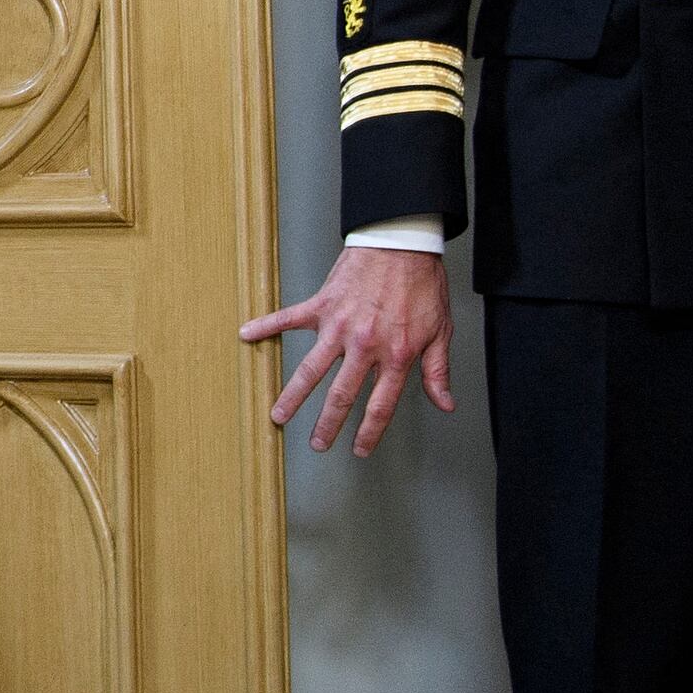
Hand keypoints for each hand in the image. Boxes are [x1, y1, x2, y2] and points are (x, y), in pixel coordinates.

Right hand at [239, 244, 452, 458]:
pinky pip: (290, 318)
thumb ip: (437, 370)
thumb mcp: (440, 331)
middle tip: (317, 443)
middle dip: (327, 425)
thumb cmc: (423, 284)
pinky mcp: (323, 304)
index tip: (359, 449)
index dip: (369, 432)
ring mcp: (339, 326)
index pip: (380, 405)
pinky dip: (266, 326)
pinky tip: (246, 335)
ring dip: (293, 396)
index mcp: (395, 356)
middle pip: (341, 395)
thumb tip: (445, 403)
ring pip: (311, 370)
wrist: (403, 243)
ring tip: (279, 416)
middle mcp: (364, 346)